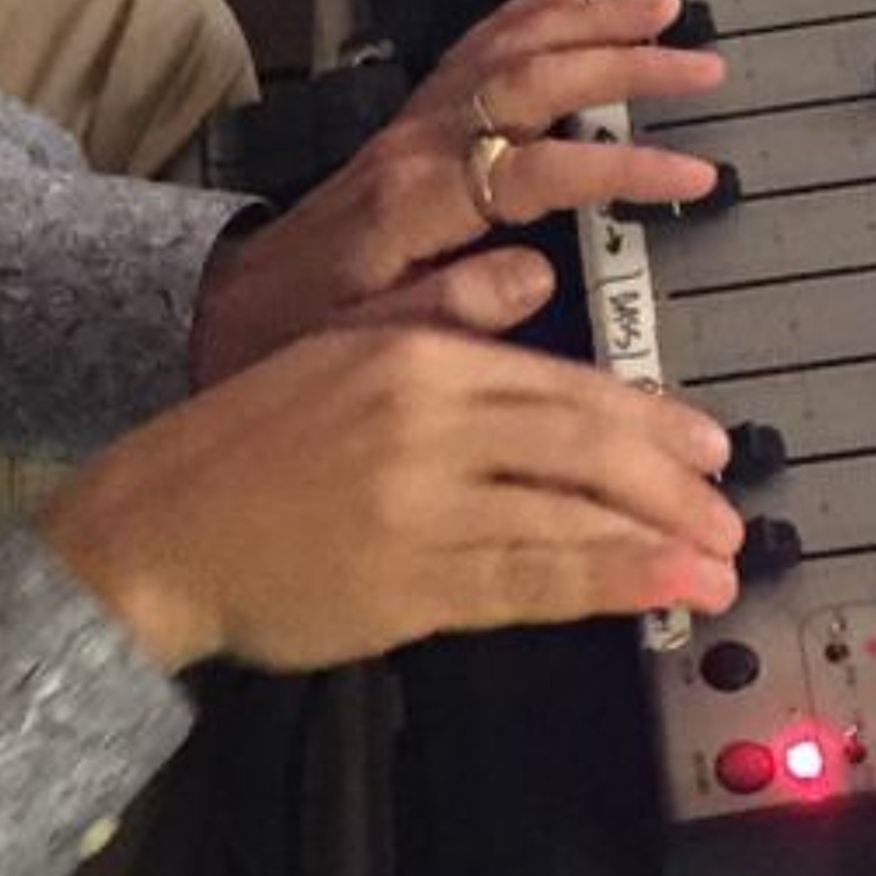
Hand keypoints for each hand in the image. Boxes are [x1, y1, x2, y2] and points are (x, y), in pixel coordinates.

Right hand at [42, 324, 742, 674]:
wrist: (148, 531)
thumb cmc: (237, 452)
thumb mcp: (335, 356)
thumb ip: (434, 322)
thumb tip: (525, 285)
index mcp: (405, 353)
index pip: (556, 380)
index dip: (646, 415)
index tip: (703, 442)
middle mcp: (422, 418)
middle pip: (583, 439)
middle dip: (672, 479)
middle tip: (727, 506)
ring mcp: (420, 503)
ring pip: (572, 511)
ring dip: (662, 538)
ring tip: (718, 561)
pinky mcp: (410, 581)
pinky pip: (534, 578)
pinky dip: (612, 583)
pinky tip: (663, 590)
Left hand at [188, 0, 725, 387]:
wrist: (227, 304)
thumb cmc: (292, 331)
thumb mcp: (364, 345)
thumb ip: (449, 313)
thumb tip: (537, 278)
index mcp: (414, 204)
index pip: (538, 168)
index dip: (620, 168)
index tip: (690, 174)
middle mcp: (415, 148)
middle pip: (530, 81)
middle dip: (622, 64)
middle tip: (698, 64)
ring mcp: (410, 127)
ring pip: (505, 50)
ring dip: (586, 22)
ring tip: (657, 5)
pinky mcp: (406, 125)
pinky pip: (469, 49)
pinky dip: (522, 13)